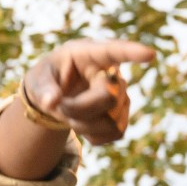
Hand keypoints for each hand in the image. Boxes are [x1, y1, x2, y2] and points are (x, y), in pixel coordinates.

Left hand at [23, 39, 154, 144]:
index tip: (149, 54)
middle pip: (108, 97)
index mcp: (90, 54)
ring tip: (68, 112)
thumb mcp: (37, 80)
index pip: (114, 51)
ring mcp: (121, 96)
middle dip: (77, 108)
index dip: (132, 52)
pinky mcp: (123, 117)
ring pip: (111, 120)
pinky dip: (91, 135)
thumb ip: (42, 90)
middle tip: (58, 105)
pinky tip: (81, 123)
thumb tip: (51, 102)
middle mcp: (112, 73)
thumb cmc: (47, 80)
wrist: (55, 97)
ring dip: (81, 124)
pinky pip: (115, 134)